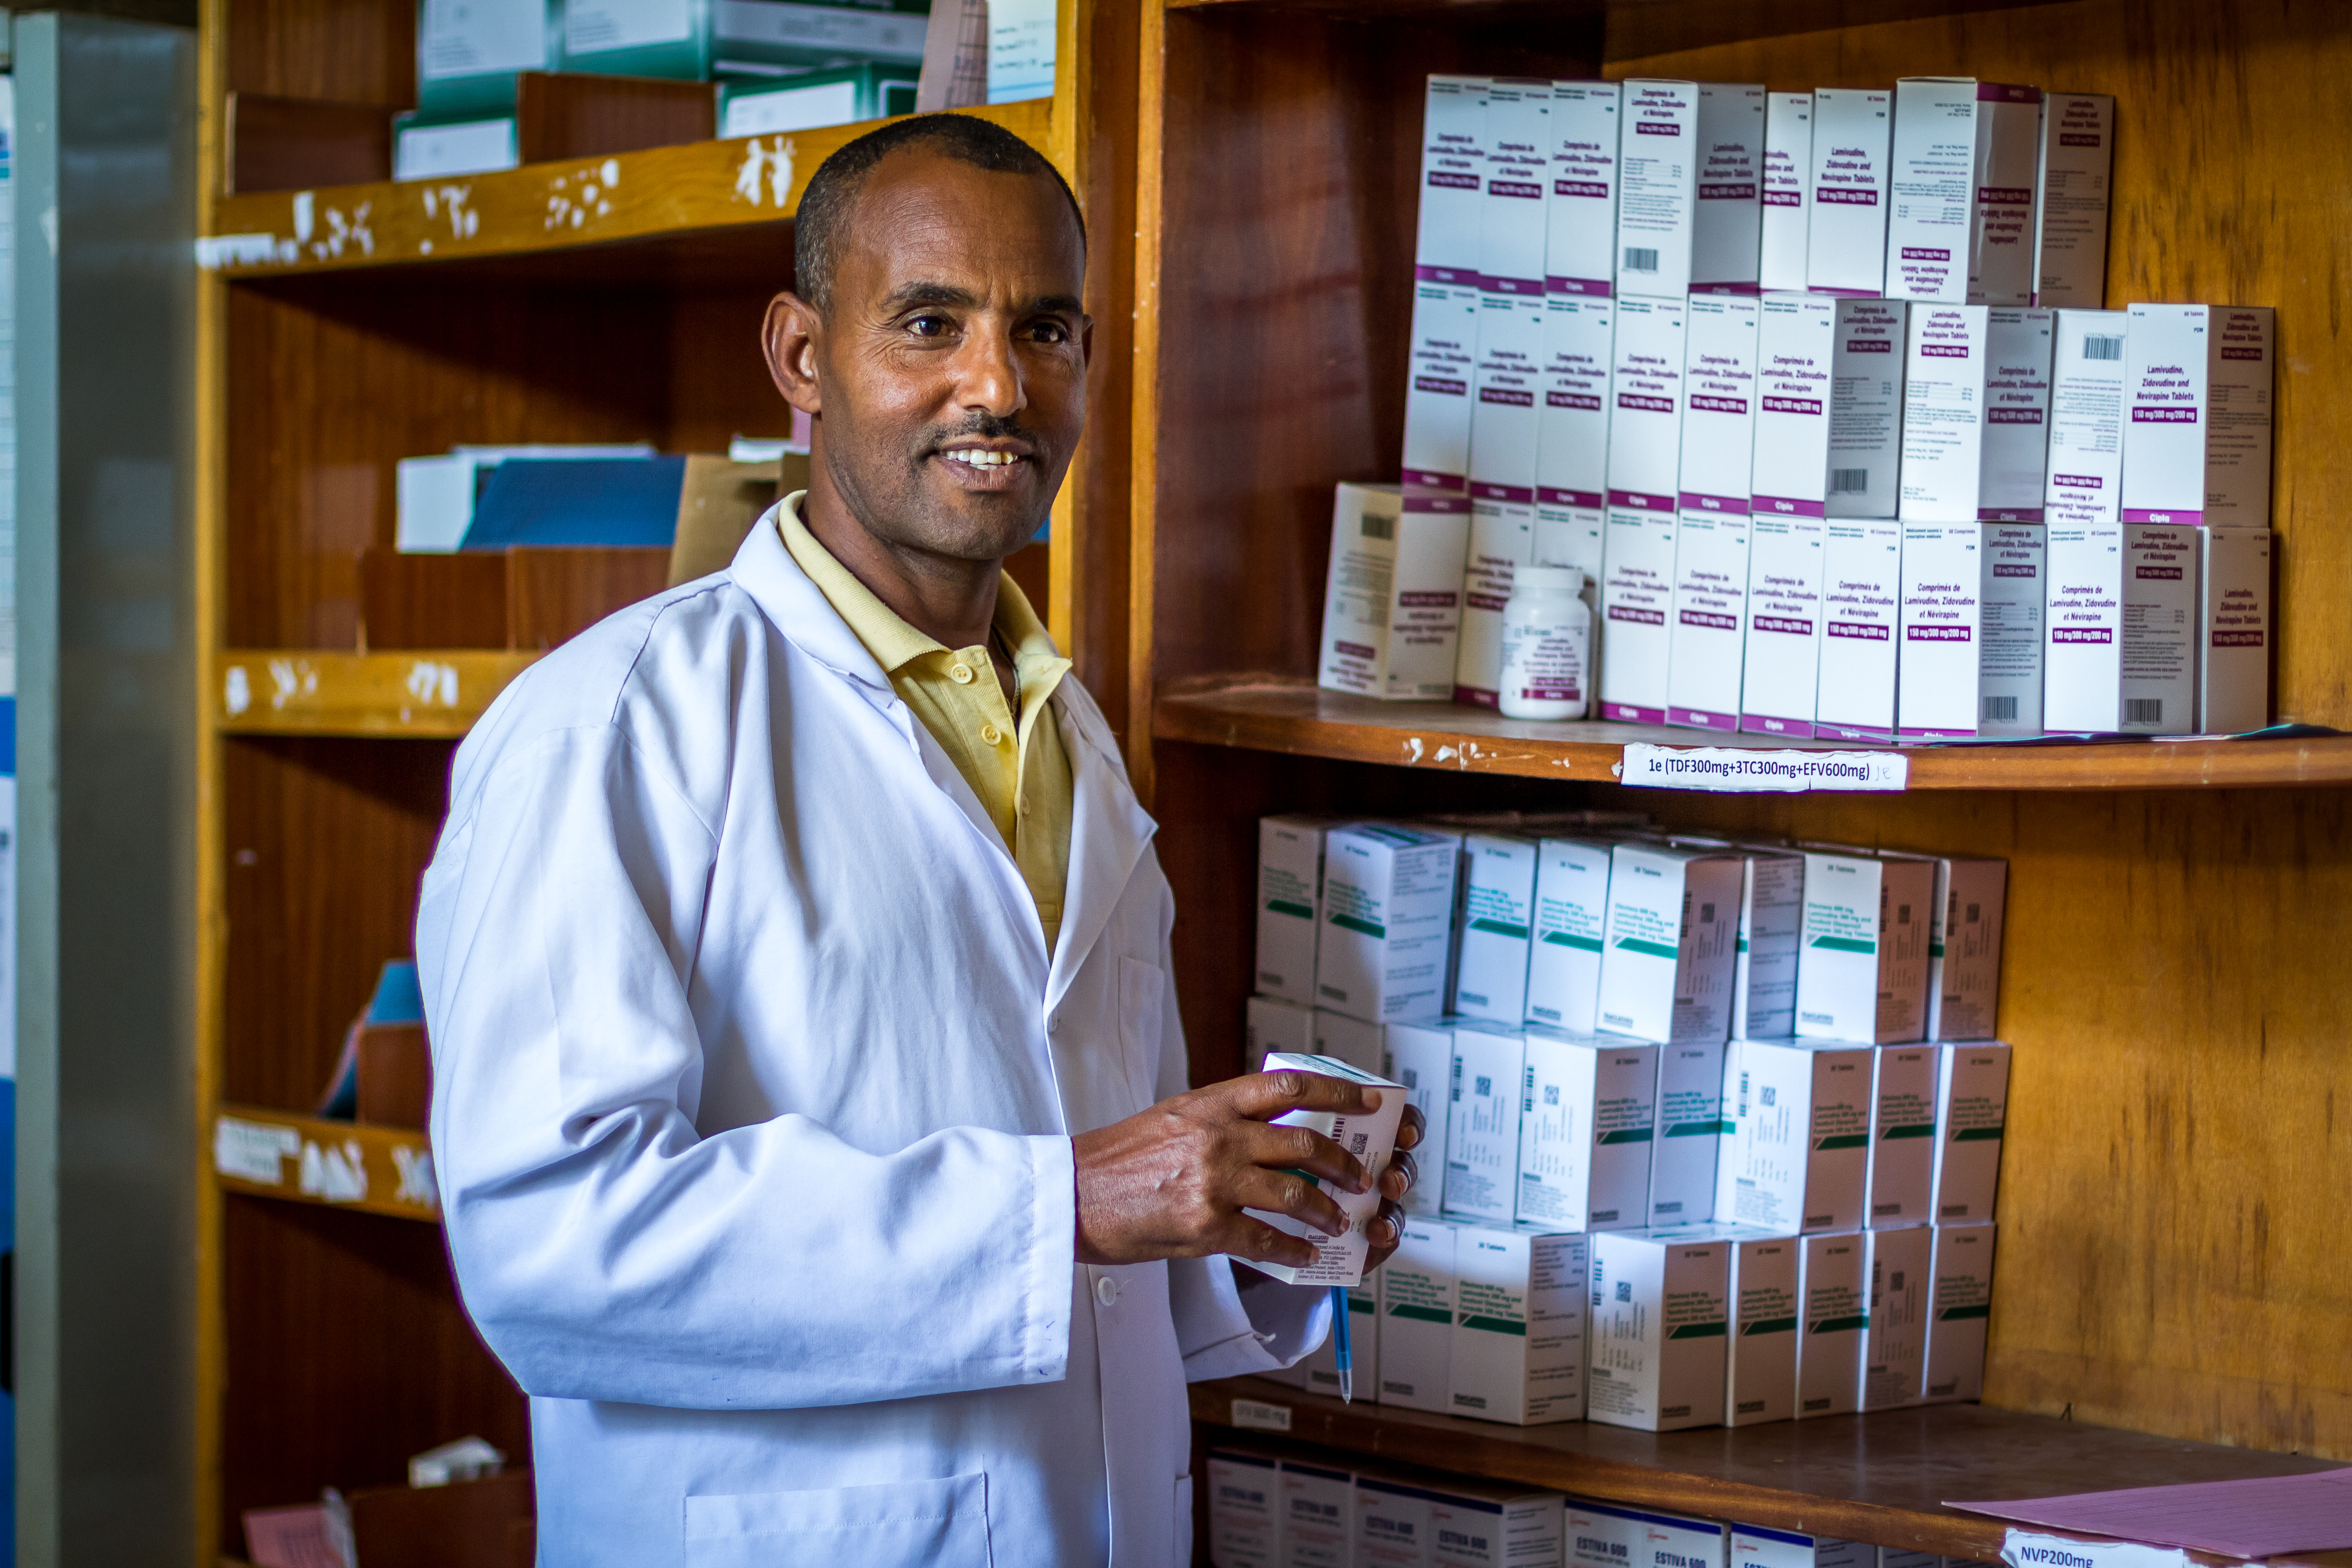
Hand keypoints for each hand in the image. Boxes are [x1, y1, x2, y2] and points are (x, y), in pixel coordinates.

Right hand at [1073, 1070, 1425, 1272]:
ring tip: (1339, 1220)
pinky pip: (1266, 1240)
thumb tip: (1269, 1124)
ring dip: (1326, 1210)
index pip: (1288, 1087)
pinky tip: (1306, 1257)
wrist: (1074, 1194)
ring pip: (1294, 1193)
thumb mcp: (1173, 1116)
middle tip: (1361, 1176)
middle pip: (1303, 1142)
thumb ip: (1220, 1116)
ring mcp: (1214, 1182)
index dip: (1337, 1093)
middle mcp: (1218, 1136)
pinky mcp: (1205, 1226)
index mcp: (1211, 1103)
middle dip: (1342, 1161)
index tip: (1369, 1101)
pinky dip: (1294, 1250)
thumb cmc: (1118, 1158)